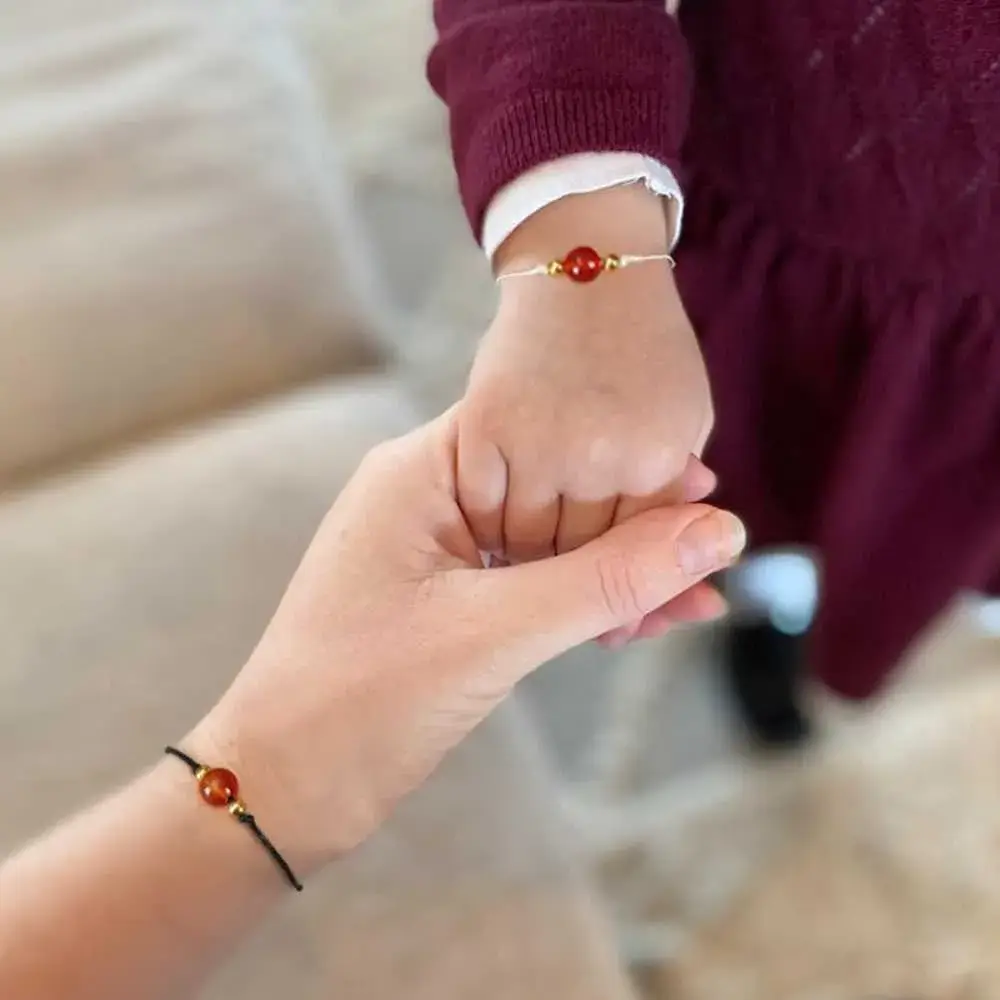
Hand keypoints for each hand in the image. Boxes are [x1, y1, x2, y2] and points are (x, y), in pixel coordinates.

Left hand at [189, 409, 744, 871]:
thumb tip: (718, 531)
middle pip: (555, 488)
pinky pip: (531, 585)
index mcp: (419, 472)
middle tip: (717, 554)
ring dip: (617, 573)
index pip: (541, 432)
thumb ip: (607, 579)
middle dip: (635, 527)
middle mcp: (427, 496)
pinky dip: (583, 603)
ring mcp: (437, 552)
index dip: (625, 458)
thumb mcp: (497, 634)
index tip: (706, 485)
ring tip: (699, 600)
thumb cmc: (361, 703)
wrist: (282, 793)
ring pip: (550, 543)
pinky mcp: (447, 602)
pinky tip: (642, 621)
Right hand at [459, 186, 713, 641]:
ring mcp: (539, 439)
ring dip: (526, 563)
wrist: (589, 266)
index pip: (636, 555)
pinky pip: (482, 501)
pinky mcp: (487, 422)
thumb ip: (671, 493)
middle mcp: (601, 457)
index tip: (613, 626)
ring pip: (526, 541)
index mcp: (659, 460)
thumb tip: (681, 560)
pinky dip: (486, 523)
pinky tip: (489, 531)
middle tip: (568, 614)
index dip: (626, 598)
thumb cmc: (645, 346)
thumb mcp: (685, 421)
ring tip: (525, 576)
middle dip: (577, 590)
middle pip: (580, 558)